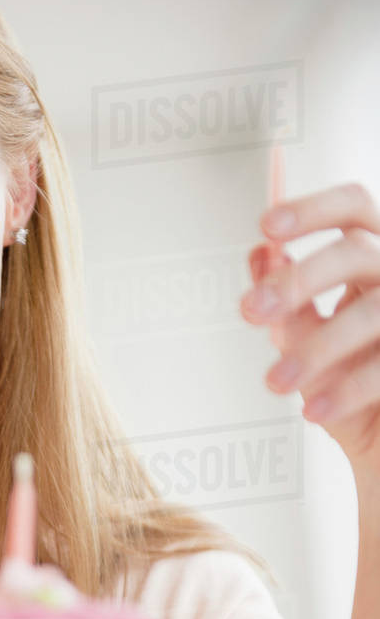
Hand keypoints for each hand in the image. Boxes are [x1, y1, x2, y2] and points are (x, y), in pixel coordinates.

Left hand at [240, 182, 379, 488]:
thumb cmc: (350, 395)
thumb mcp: (309, 345)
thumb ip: (287, 305)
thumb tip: (259, 258)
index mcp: (372, 264)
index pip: (354, 209)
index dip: (313, 210)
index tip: (266, 226)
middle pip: (355, 253)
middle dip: (298, 279)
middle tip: (251, 309)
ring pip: (370, 313)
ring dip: (315, 347)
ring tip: (276, 381)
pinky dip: (347, 390)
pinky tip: (314, 409)